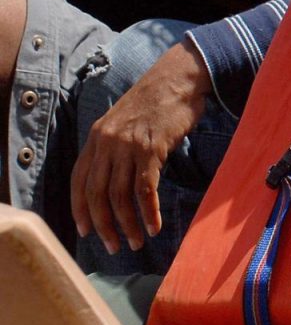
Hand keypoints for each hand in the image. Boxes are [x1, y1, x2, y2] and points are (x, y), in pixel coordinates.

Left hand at [69, 38, 211, 252]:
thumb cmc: (156, 102)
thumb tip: (116, 181)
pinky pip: (146, 189)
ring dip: (128, 224)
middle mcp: (107, 143)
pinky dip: (149, 212)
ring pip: (120, 196)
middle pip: (97, 194)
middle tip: (114, 246)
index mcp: (96, 137)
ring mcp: (128, 146)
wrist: (178, 77)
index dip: (80, 210)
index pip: (78, 182)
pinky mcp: (151, 148)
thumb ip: (115, 148)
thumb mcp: (124, 123)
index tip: (86, 231)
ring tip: (137, 242)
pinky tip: (155, 225)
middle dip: (104, 225)